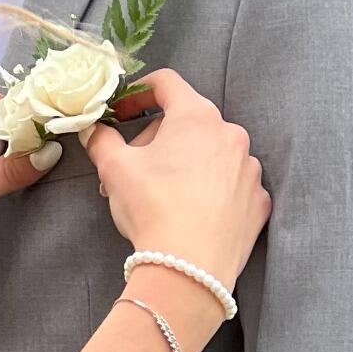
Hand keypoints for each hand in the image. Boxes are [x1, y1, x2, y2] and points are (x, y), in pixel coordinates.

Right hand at [85, 68, 268, 299]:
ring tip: (163, 195)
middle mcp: (231, 134)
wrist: (190, 269)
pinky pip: (232, 185)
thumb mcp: (113, 168)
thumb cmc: (153, 207)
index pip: (167, 83)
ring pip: (212, 154)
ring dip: (187, 165)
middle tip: (132, 167)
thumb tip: (93, 130)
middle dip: (157, 139)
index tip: (122, 113)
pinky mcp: (259, 201)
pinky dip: (213, 191)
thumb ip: (100, 139)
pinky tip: (193, 212)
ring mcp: (250, 169)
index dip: (139, 92)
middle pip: (188, 122)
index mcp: (196, 116)